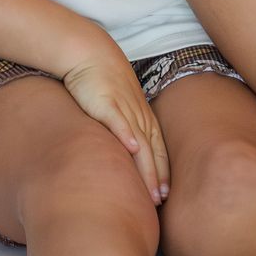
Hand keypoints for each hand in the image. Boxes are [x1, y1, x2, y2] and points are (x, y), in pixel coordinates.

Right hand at [59, 40, 169, 201]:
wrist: (90, 54)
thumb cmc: (103, 82)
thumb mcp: (117, 108)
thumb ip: (122, 129)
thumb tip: (123, 152)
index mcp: (142, 118)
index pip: (157, 150)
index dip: (162, 173)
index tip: (165, 196)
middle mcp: (139, 116)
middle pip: (152, 152)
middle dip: (158, 178)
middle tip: (161, 202)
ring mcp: (125, 110)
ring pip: (140, 144)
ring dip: (147, 168)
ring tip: (150, 191)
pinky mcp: (107, 104)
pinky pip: (119, 121)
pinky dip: (127, 135)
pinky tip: (131, 150)